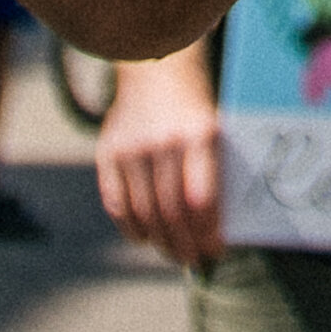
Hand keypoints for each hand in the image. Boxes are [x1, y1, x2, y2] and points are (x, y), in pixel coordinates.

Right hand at [94, 45, 230, 261]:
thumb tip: (223, 228)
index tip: (217, 251)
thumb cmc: (198, 109)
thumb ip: (217, 172)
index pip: (202, 201)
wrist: (157, 70)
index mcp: (200, 135)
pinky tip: (146, 238)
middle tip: (195, 261)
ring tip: (174, 254)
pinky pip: (117, 205)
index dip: (208, 234)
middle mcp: (163, 143)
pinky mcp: (107, 154)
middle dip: (185, 245)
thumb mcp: (217, 130)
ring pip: (144, 214)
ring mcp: (132, 149)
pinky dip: (132, 229)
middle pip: (171, 213)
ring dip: (160, 243)